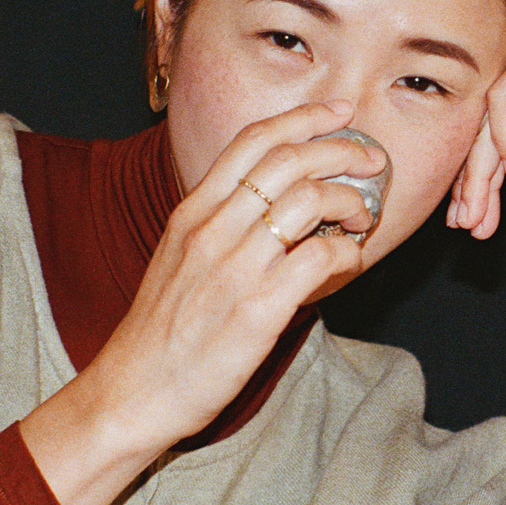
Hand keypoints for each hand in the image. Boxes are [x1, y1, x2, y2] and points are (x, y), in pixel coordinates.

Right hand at [21, 99, 385, 504]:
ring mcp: (235, 267)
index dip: (303, 118)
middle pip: (289, 161)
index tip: (339, 113)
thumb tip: (279, 210)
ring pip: (309, 200)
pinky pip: (319, 258)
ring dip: (350, 202)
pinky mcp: (257, 309)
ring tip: (361, 220)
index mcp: (192, 212)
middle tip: (373, 159)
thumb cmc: (161, 332)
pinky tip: (348, 263)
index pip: (251, 142)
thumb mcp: (180, 259)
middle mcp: (212, 230)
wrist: (132, 392)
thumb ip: (222, 227)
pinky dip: (347, 253)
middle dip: (343, 150)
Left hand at [446, 25, 505, 288]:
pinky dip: (504, 138)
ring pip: (485, 113)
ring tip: (480, 212)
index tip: (463, 217)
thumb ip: (487, 154)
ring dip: (480, 170)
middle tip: (466, 221)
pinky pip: (503, 98)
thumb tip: (450, 194)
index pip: (479, 119)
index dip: (467, 170)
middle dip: (470, 178)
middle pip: (478, 116)